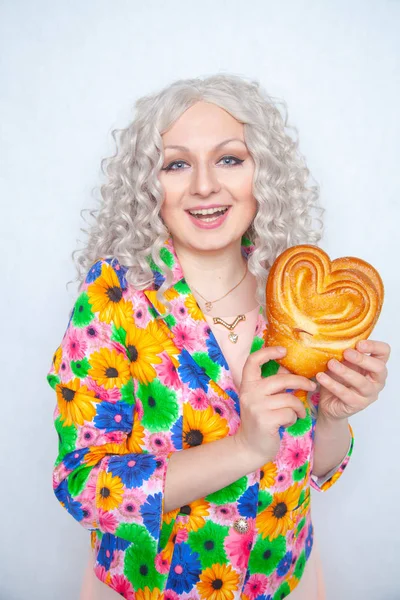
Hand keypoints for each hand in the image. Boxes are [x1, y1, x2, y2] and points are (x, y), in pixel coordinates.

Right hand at [235, 346, 316, 467]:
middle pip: (282, 379)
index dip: (269, 352)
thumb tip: (289, 366)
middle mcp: (250, 393)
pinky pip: (290, 413)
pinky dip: (294, 418)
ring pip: (290, 398)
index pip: (253, 360)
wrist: (249, 447)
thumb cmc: (260, 420)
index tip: (284, 350)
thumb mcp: (261, 399)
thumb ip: (272, 384)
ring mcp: (257, 406)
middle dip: (301, 382)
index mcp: (247, 385)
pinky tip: (289, 422)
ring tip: (299, 413)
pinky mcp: (265, 420)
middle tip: (312, 386)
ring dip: (299, 407)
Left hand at [314, 339, 390, 420]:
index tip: (359, 343)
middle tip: (346, 353)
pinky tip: (321, 377)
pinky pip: (345, 394)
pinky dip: (332, 384)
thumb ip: (344, 353)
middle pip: (379, 368)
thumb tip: (334, 338)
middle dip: (362, 359)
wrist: (329, 403)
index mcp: (375, 366)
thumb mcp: (343, 363)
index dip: (374, 346)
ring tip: (331, 364)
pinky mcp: (357, 405)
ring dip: (345, 371)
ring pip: (361, 382)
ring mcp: (368, 394)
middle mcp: (376, 380)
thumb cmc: (339, 379)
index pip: (384, 352)